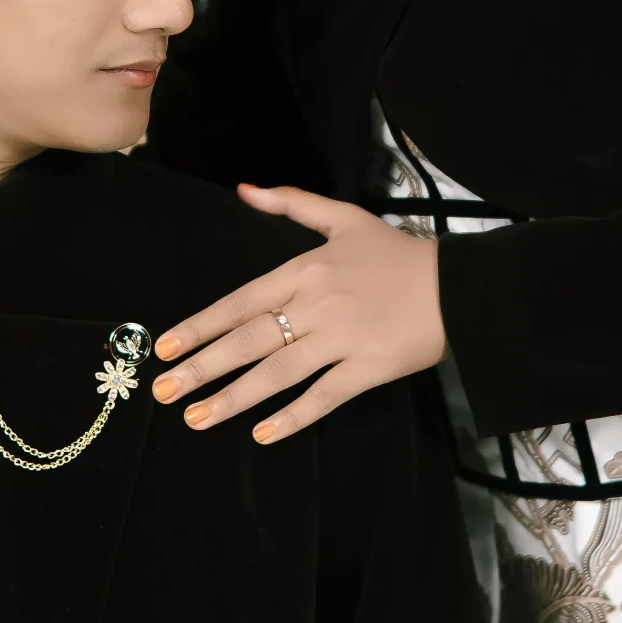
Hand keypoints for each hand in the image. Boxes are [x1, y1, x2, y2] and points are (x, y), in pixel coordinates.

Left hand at [152, 184, 443, 442]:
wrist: (458, 286)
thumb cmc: (397, 255)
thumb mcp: (344, 219)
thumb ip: (292, 203)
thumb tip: (245, 189)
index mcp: (305, 269)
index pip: (240, 302)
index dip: (200, 326)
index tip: (165, 347)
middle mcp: (316, 304)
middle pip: (248, 340)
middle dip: (202, 367)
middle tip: (163, 391)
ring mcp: (342, 339)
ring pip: (276, 372)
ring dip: (233, 398)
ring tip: (197, 418)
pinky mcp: (368, 368)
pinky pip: (323, 396)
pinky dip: (292, 416)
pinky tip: (262, 433)